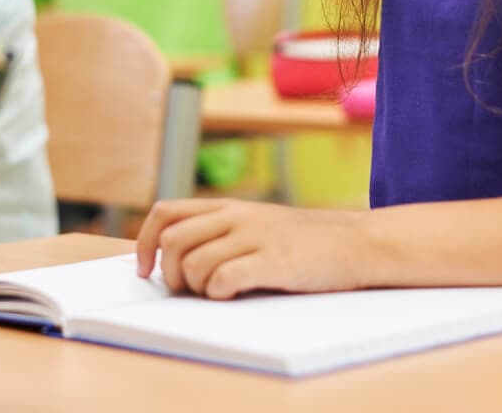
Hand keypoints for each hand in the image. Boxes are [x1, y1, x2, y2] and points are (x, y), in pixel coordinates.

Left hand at [135, 198, 368, 298]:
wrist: (357, 242)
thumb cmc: (305, 242)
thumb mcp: (259, 223)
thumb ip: (222, 231)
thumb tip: (177, 260)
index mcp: (229, 206)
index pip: (166, 213)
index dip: (144, 243)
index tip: (144, 270)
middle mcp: (237, 216)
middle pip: (173, 241)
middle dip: (170, 273)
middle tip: (187, 289)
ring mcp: (256, 237)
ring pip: (195, 263)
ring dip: (197, 287)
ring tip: (217, 293)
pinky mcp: (274, 261)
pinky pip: (224, 279)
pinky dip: (219, 293)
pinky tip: (234, 294)